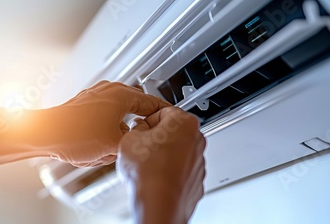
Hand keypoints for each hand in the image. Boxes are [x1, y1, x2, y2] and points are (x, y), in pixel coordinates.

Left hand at [48, 81, 170, 166]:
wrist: (44, 133)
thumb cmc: (73, 135)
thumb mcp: (114, 146)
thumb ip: (134, 142)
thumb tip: (140, 142)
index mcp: (122, 95)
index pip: (153, 103)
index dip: (163, 115)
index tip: (170, 122)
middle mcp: (110, 90)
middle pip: (137, 106)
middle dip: (141, 123)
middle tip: (146, 137)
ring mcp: (96, 95)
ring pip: (121, 111)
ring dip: (123, 126)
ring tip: (119, 142)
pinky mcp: (85, 104)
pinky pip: (106, 114)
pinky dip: (110, 126)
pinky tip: (103, 141)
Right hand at [117, 107, 206, 223]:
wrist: (158, 204)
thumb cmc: (148, 173)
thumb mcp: (130, 138)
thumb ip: (137, 127)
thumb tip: (139, 129)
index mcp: (184, 123)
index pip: (163, 111)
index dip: (147, 120)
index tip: (141, 127)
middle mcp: (197, 140)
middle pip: (173, 130)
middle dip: (157, 137)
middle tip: (141, 145)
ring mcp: (198, 161)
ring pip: (178, 151)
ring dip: (163, 154)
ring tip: (147, 164)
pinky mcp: (196, 179)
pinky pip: (180, 169)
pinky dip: (169, 171)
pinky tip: (155, 176)